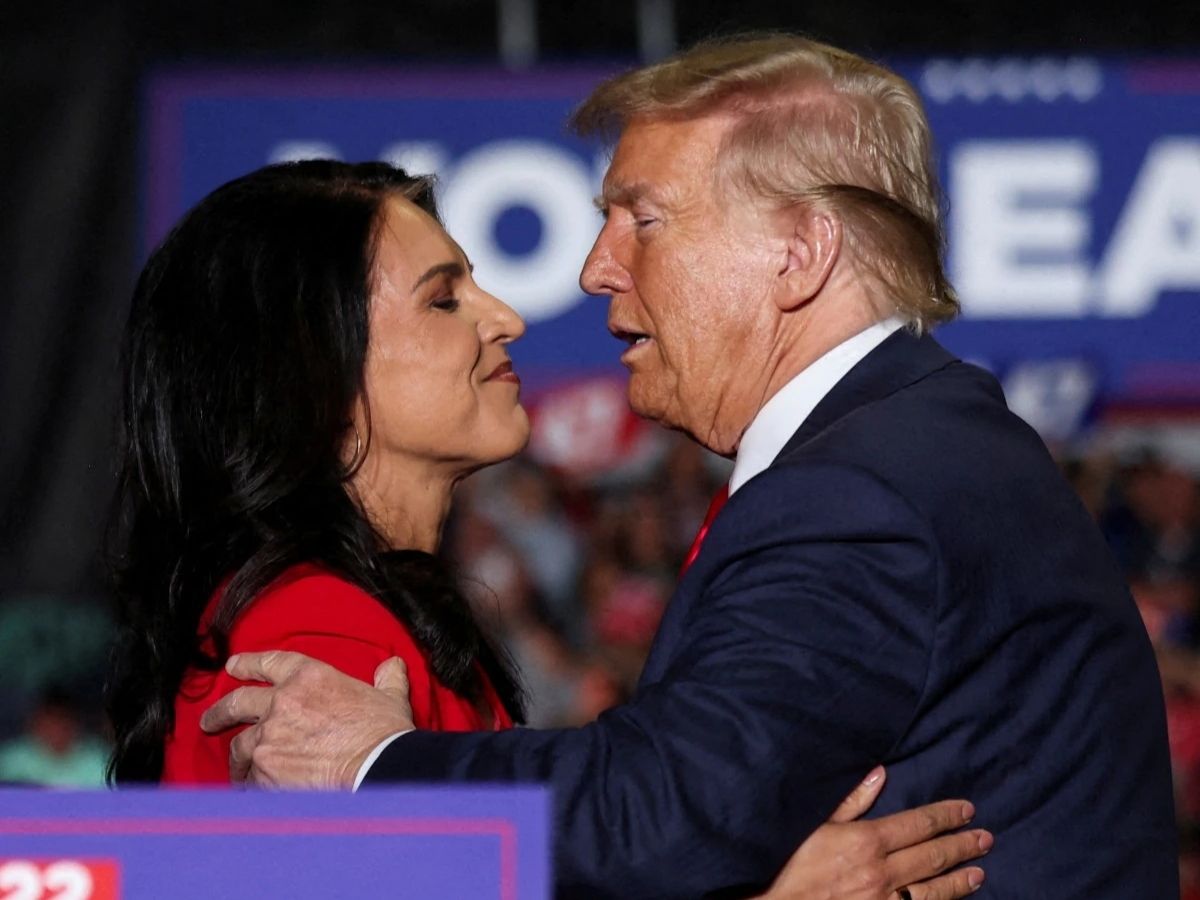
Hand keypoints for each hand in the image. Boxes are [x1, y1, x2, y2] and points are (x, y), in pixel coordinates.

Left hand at [199, 652, 414, 788]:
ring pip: (239, 746)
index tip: (233, 666)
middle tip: (210, 719)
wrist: (377, 768)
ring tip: (237, 769)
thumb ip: (387, 679)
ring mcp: (268, 737)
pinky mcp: (264, 771)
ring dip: (238, 757)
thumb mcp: (389, 697)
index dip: (248, 663)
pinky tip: (255, 792)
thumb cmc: (384, 734)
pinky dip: (252, 785)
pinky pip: (249, 779)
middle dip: (220, 711)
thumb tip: (392, 666)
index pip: (270, 662)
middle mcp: (282, 703)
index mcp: (310, 677)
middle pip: (238, 702)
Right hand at [759, 767, 990, 899]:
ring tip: (979, 872)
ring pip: (933, 891)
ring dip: (959, 880)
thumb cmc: (788, 864)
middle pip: (933, 855)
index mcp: (867, 840)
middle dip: (962, 845)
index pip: (919, 823)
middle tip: (985, 838)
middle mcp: (882, 872)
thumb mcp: (814, 823)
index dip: (946, 815)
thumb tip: (880, 774)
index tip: (967, 810)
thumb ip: (851, 800)